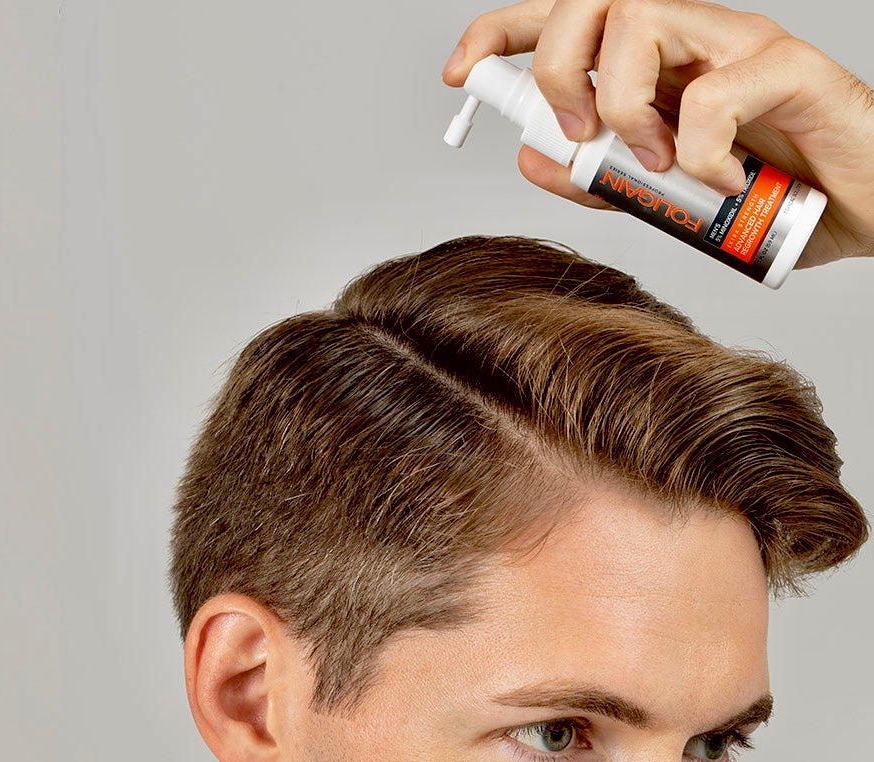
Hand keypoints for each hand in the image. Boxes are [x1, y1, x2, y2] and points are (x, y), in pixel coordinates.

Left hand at [442, 0, 873, 266]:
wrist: (860, 209)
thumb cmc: (765, 197)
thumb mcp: (660, 198)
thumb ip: (596, 177)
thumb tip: (530, 157)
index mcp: (652, 62)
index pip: (566, 18)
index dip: (502, 32)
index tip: (460, 72)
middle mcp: (691, 38)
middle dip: (558, 68)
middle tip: (577, 136)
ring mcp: (740, 45)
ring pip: (644, 17)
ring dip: (623, 103)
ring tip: (653, 162)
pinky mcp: (790, 68)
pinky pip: (716, 91)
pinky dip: (699, 151)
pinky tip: (719, 182)